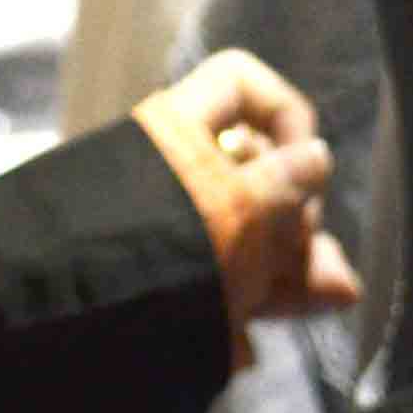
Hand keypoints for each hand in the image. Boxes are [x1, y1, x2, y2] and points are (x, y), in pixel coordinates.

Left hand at [160, 50, 360, 339]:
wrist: (82, 325)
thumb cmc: (172, 244)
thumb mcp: (239, 208)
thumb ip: (286, 182)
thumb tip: (316, 156)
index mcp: (180, 130)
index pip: (240, 83)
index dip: (283, 112)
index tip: (303, 164)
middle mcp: (177, 171)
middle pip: (257, 173)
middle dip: (299, 216)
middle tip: (310, 249)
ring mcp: (176, 230)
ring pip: (251, 233)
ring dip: (295, 263)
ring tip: (330, 292)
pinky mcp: (176, 281)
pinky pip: (232, 280)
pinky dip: (265, 297)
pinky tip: (274, 329)